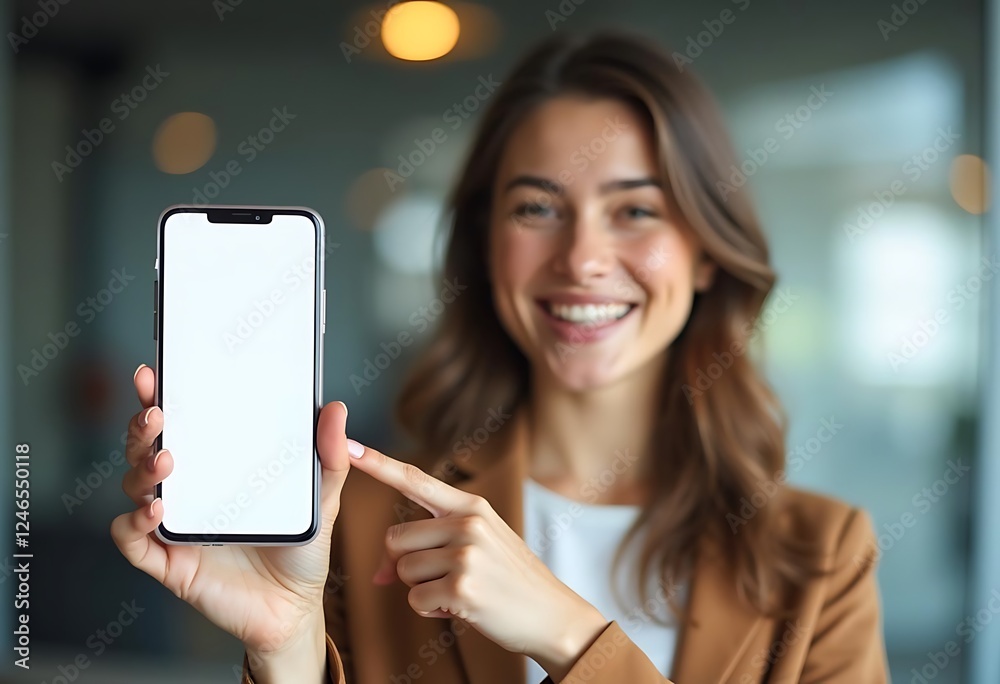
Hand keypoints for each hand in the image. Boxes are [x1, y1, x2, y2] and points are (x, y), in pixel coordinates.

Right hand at [111, 364, 349, 680]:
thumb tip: (334, 407)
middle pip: (146, 448)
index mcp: (216, 467)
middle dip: (142, 427)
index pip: (180, 425)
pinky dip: (134, 523)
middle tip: (156, 413)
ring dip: (142, 469)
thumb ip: (328, 456)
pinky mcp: (169, 562)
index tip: (153, 375)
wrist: (295, 606)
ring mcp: (174, 525)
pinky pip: (132, 540)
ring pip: (134, 486)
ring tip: (168, 461)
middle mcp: (188, 491)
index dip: (159, 398)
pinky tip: (156, 510)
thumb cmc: (301, 546)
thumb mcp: (322, 497)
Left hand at [344, 439, 608, 679]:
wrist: (553, 615)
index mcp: (471, 506)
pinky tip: (461, 608)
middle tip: (440, 579)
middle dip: (405, 565)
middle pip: (395, 539)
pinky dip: (431, 611)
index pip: (415, 479)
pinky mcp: (462, 586)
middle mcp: (468, 523)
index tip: (349, 446)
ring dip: (422, 589)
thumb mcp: (481, 544)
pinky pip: (415, 600)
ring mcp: (466, 554)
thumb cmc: (511, 580)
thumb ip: (434, 543)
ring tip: (459, 591)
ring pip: (402, 571)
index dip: (378, 464)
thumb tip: (380, 573)